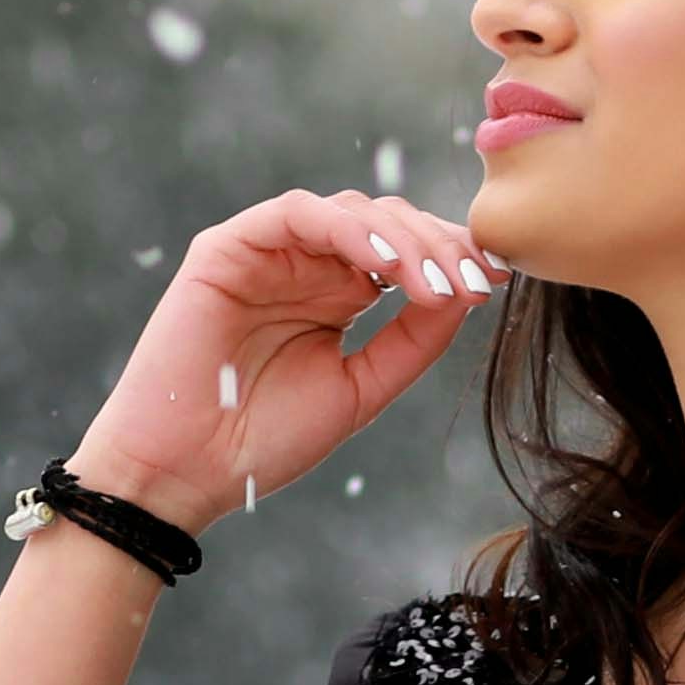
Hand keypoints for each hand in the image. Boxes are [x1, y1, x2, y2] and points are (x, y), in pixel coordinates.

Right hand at [69, 186, 506, 534]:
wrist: (186, 473)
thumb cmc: (264, 441)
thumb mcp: (362, 389)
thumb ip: (413, 340)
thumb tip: (468, 290)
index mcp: (338, 296)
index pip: (406, 254)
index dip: (453, 259)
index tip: (498, 280)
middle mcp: (306, 266)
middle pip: (388, 224)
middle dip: (440, 246)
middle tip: (476, 280)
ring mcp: (268, 252)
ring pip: (352, 211)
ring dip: (403, 239)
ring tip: (438, 281)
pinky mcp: (228, 247)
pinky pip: (298, 213)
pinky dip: (347, 229)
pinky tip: (385, 265)